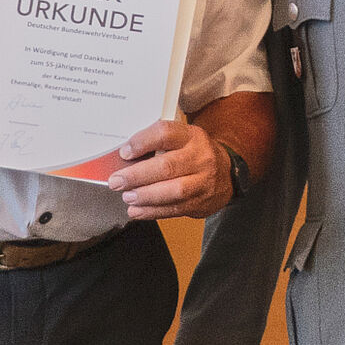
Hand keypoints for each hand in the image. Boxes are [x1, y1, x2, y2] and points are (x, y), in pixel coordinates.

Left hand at [108, 120, 229, 218]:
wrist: (226, 174)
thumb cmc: (195, 154)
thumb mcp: (182, 139)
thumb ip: (158, 144)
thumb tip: (125, 156)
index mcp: (192, 136)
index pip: (165, 133)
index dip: (142, 142)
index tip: (124, 152)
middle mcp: (200, 157)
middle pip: (167, 166)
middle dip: (137, 176)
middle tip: (117, 181)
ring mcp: (203, 181)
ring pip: (173, 191)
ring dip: (145, 195)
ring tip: (127, 196)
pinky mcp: (201, 202)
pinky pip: (174, 209)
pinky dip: (152, 211)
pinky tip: (137, 210)